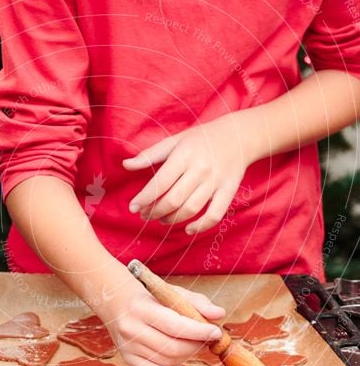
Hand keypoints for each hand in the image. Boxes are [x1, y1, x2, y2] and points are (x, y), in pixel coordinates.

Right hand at [101, 280, 224, 365]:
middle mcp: (130, 329)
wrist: (115, 301)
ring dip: (188, 355)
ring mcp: (127, 348)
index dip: (198, 332)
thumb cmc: (150, 296)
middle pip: (173, 348)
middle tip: (207, 337)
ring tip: (193, 342)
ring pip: (168, 362)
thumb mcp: (171, 292)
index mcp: (140, 308)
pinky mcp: (128, 360)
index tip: (216, 332)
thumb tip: (219, 314)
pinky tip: (177, 354)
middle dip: (196, 345)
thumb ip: (197, 302)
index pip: (174, 326)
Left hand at [123, 114, 251, 233]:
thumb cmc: (202, 138)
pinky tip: (187, 229)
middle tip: (145, 215)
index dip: (144, 198)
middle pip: (173, 199)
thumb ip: (150, 154)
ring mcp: (216, 182)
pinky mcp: (229, 191)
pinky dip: (200, 227)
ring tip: (161, 219)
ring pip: (191, 209)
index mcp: (185, 155)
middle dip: (155, 211)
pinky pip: (215, 215)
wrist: (239, 135)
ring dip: (172, 220)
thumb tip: (126, 164)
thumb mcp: (175, 140)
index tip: (133, 207)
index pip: (160, 182)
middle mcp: (201, 169)